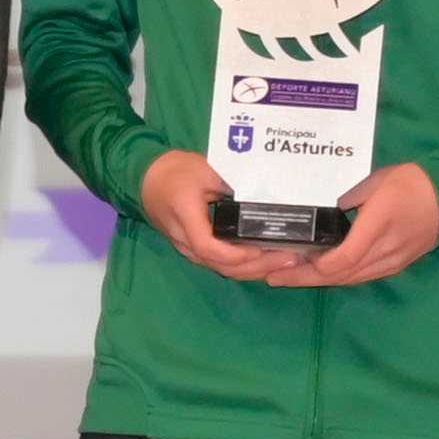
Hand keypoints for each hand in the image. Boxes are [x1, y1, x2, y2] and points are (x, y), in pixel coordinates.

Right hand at [139, 146, 304, 282]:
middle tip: (289, 258)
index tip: (258, 248)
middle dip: (255, 266)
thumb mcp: (207, 168)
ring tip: (285, 262)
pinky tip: (267, 261)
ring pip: (220, 269)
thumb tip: (270, 193)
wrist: (149, 179)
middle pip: (218, 264)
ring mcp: (187, 248)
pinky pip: (219, 264)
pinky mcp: (194, 250)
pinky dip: (243, 267)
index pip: (206, 246)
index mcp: (185, 214)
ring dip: (253, 270)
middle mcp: (184, 238)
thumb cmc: (178, 171)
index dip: (234, 254)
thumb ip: (234, 182)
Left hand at [261, 161, 438, 288]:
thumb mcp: (375, 180)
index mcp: (378, 225)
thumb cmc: (412, 183)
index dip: (316, 267)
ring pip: (350, 279)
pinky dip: (339, 277)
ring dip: (319, 281)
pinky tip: (321, 275)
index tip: (290, 261)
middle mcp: (385, 250)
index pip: (345, 258)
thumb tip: (325, 212)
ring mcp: (392, 262)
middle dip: (305, 278)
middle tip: (274, 278)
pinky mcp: (396, 266)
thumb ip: (347, 197)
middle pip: (342, 275)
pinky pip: (362, 277)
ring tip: (290, 278)